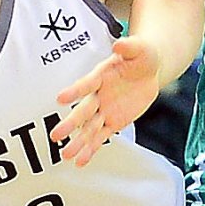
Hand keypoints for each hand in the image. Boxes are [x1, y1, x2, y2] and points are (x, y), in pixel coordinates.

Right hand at [52, 35, 161, 164]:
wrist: (149, 70)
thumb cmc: (141, 56)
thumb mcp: (139, 49)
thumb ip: (129, 47)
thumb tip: (119, 43)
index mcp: (101, 76)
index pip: (86, 84)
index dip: (74, 91)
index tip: (60, 99)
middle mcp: (98, 95)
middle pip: (83, 112)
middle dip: (70, 124)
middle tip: (55, 135)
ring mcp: (104, 110)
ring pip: (89, 129)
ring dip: (78, 142)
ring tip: (65, 155)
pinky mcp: (114, 122)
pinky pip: (101, 137)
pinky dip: (91, 149)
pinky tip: (80, 161)